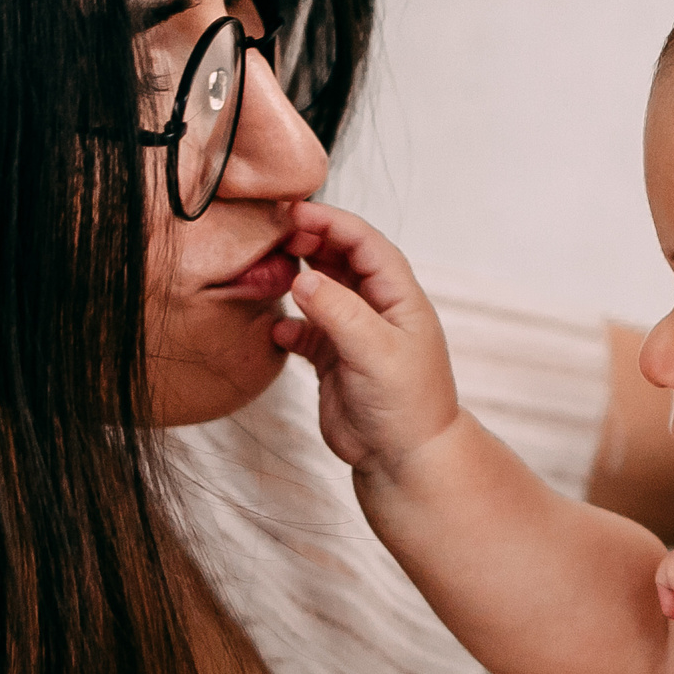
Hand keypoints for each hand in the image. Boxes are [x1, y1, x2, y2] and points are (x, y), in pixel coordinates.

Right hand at [269, 200, 460, 474]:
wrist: (405, 460)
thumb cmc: (407, 405)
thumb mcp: (375, 352)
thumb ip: (338, 311)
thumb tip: (301, 276)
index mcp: (399, 296)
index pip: (364, 242)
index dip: (330, 222)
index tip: (293, 213)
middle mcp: (377, 308)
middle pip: (340, 258)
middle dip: (308, 241)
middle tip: (272, 236)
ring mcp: (354, 333)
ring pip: (320, 290)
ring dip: (296, 278)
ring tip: (267, 271)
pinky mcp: (333, 359)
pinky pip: (305, 330)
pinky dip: (289, 324)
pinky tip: (277, 329)